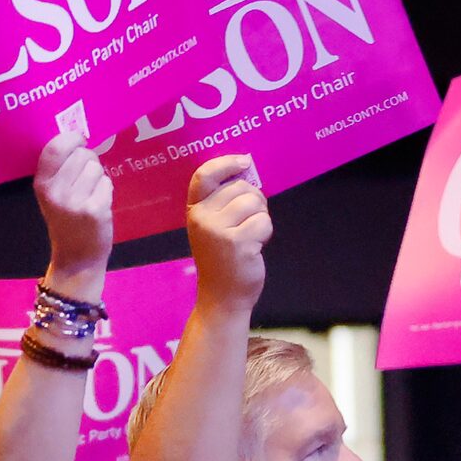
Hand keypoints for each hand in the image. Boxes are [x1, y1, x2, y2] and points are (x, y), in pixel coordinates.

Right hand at [34, 132, 114, 296]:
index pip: (55, 147)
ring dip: (98, 177)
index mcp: (42, 184)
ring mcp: (76, 202)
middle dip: (89, 160)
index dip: (72, 138)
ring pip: (97, 167)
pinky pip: (107, 183)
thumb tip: (79, 138)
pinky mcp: (95, 210)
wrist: (76, 259)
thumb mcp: (51, 195)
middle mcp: (56, 191)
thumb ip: (59, 169)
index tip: (79, 141)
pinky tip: (98, 204)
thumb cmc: (65, 222)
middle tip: (86, 177)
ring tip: (91, 193)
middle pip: (82, 154)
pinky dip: (106, 191)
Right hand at [185, 155, 270, 313]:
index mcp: (194, 210)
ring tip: (251, 235)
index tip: (244, 162)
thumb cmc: (222, 259)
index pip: (204, 175)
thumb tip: (247, 172)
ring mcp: (218, 231)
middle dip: (254, 200)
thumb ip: (223, 201)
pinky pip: (264, 221)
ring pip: (255, 202)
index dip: (226, 163)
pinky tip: (255, 247)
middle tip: (248, 222)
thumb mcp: (212, 227)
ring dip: (261, 217)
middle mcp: (202, 218)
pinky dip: (266, 232)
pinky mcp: (238, 243)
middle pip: (241, 187)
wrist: (222, 298)